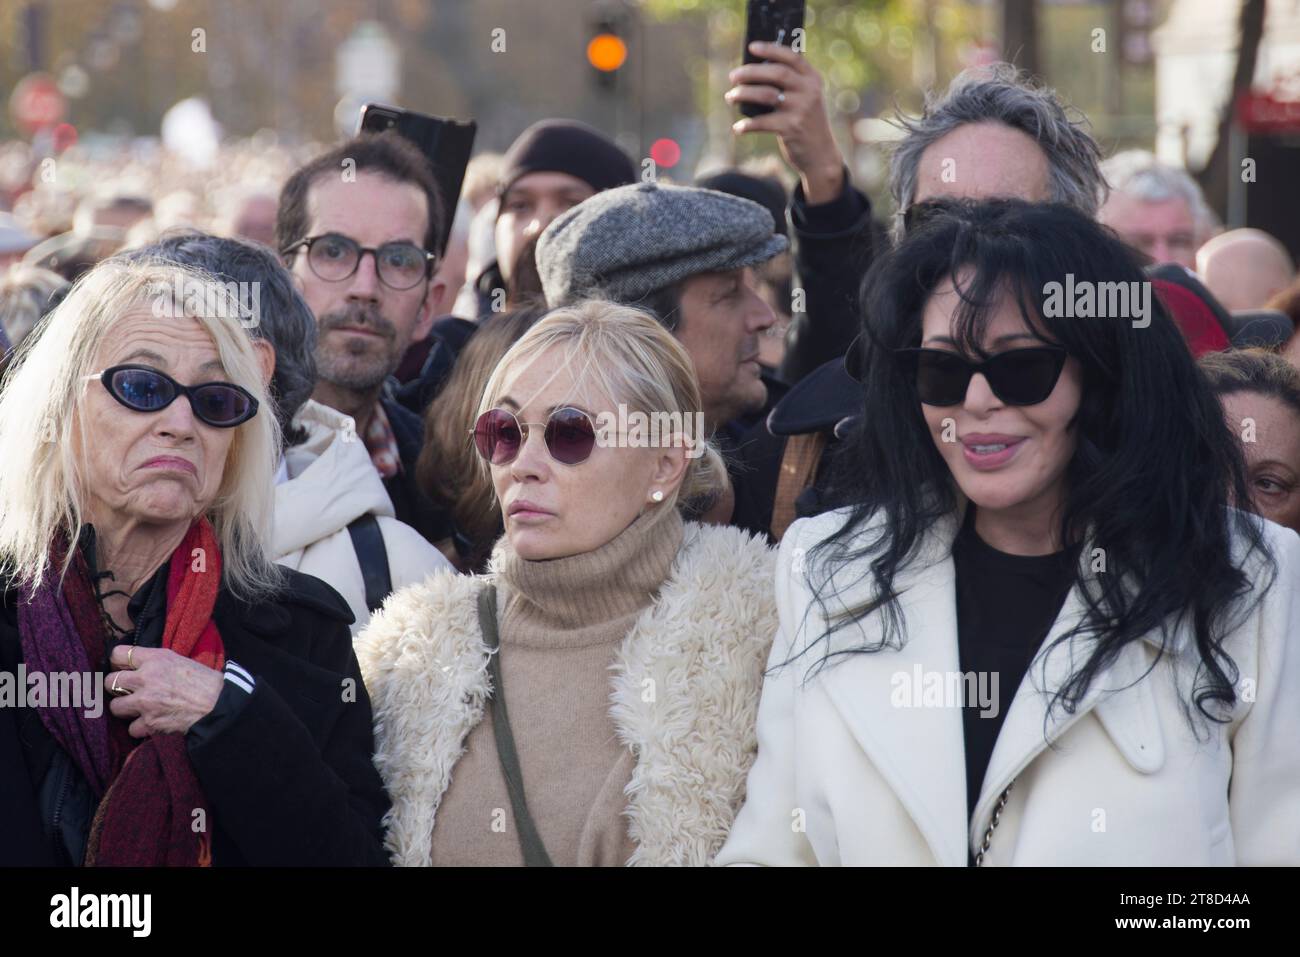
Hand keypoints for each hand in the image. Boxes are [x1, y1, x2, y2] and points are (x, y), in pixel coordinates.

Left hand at [107, 645, 224, 737]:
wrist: (221, 706)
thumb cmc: (206, 682)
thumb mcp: (181, 661)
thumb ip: (156, 663)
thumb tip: (137, 667)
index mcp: (156, 659)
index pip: (118, 654)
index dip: (118, 663)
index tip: (122, 669)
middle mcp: (146, 678)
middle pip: (109, 682)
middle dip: (116, 688)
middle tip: (127, 692)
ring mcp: (145, 702)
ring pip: (115, 707)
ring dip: (125, 710)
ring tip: (138, 710)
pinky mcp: (149, 723)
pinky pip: (131, 728)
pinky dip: (141, 728)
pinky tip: (151, 724)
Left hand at [726, 40, 844, 204]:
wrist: (820, 154)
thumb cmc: (805, 122)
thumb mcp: (805, 99)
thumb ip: (788, 84)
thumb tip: (752, 72)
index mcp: (812, 79)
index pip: (792, 57)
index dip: (771, 50)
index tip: (752, 47)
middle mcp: (809, 91)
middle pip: (776, 73)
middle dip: (751, 72)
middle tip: (733, 76)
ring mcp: (801, 109)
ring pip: (766, 95)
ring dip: (743, 95)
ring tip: (730, 97)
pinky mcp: (791, 128)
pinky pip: (762, 122)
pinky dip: (747, 125)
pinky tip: (738, 128)